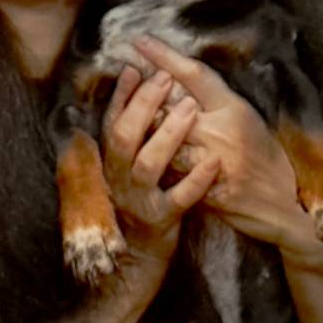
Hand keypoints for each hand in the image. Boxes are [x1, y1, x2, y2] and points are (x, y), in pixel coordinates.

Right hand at [102, 65, 219, 272]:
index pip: (110, 120)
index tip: (134, 68)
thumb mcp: (126, 167)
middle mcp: (118, 177)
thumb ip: (130, 136)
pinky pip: (179, 198)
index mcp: (111, 160)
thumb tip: (134, 91)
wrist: (139, 254)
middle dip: (144, 105)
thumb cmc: (139, 200)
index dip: (121, 95)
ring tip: (189, 108)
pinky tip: (213, 161)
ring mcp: (139, 198)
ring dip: (168, 134)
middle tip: (165, 78)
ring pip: (147, 163)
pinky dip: (196, 179)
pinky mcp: (161, 219)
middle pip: (124, 136)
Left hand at [134, 37, 321, 258]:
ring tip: (130, 124)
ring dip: (146, 132)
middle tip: (125, 82)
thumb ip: (213, 100)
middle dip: (144, 96)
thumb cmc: (264, 157)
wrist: (283, 206)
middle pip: (169, 105)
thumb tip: (175, 75)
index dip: (164, 56)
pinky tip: (142, 159)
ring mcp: (214, 161)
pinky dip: (158, 164)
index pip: (194, 74)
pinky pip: (171, 172)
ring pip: (164, 140)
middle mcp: (223, 131)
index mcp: (235, 108)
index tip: (140, 41)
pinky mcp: (208, 190)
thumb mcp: (247, 118)